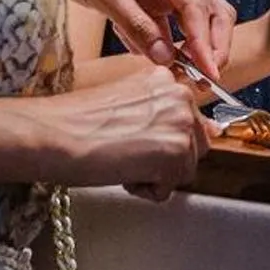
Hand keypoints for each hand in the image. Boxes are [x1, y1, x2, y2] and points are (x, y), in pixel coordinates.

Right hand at [33, 65, 211, 194]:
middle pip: (194, 146)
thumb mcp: (129, 105)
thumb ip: (168, 114)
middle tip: (127, 152)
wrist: (53, 133)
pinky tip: (122, 172)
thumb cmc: (77, 121)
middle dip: (165, 159)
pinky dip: (146, 190)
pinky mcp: (175, 153)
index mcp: (167, 79)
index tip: (140, 141)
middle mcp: (180, 96)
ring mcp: (181, 123)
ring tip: (122, 161)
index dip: (163, 140)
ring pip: (184, 169)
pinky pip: (169, 189)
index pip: (188, 121)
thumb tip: (216, 131)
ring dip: (155, 175)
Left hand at [55, 0, 234, 78]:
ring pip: (194, 20)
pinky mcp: (153, 0)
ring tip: (184, 75)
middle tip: (207, 77)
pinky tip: (150, 56)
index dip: (205, 41)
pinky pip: (169, 27)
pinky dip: (166, 45)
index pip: (196, 5)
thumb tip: (167, 59)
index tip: (210, 72)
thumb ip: (136, 25)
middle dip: (212, 44)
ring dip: (193, 48)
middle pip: (210, 10)